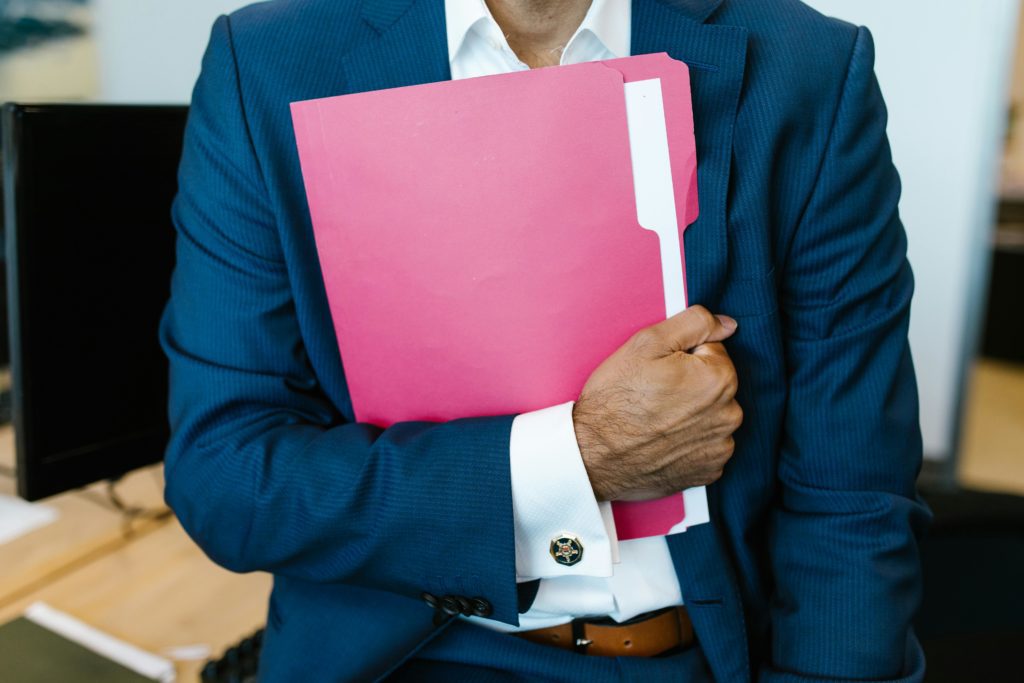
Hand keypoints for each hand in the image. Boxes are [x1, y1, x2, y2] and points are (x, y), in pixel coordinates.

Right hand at [572, 306, 742, 500]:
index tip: (659, 371)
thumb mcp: (646, 343)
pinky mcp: (710, 470)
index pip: (711, 350)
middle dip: (691, 383)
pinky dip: (691, 441)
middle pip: (715, 383)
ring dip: (693, 413)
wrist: (594, 455)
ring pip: (712, 414)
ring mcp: (721, 446)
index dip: (681, 356)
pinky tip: (665, 440)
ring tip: (658, 418)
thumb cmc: (616, 398)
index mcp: (719, 378)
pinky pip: (708, 445)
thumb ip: (694, 324)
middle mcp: (729, 414)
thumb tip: (727, 324)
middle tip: (655, 394)